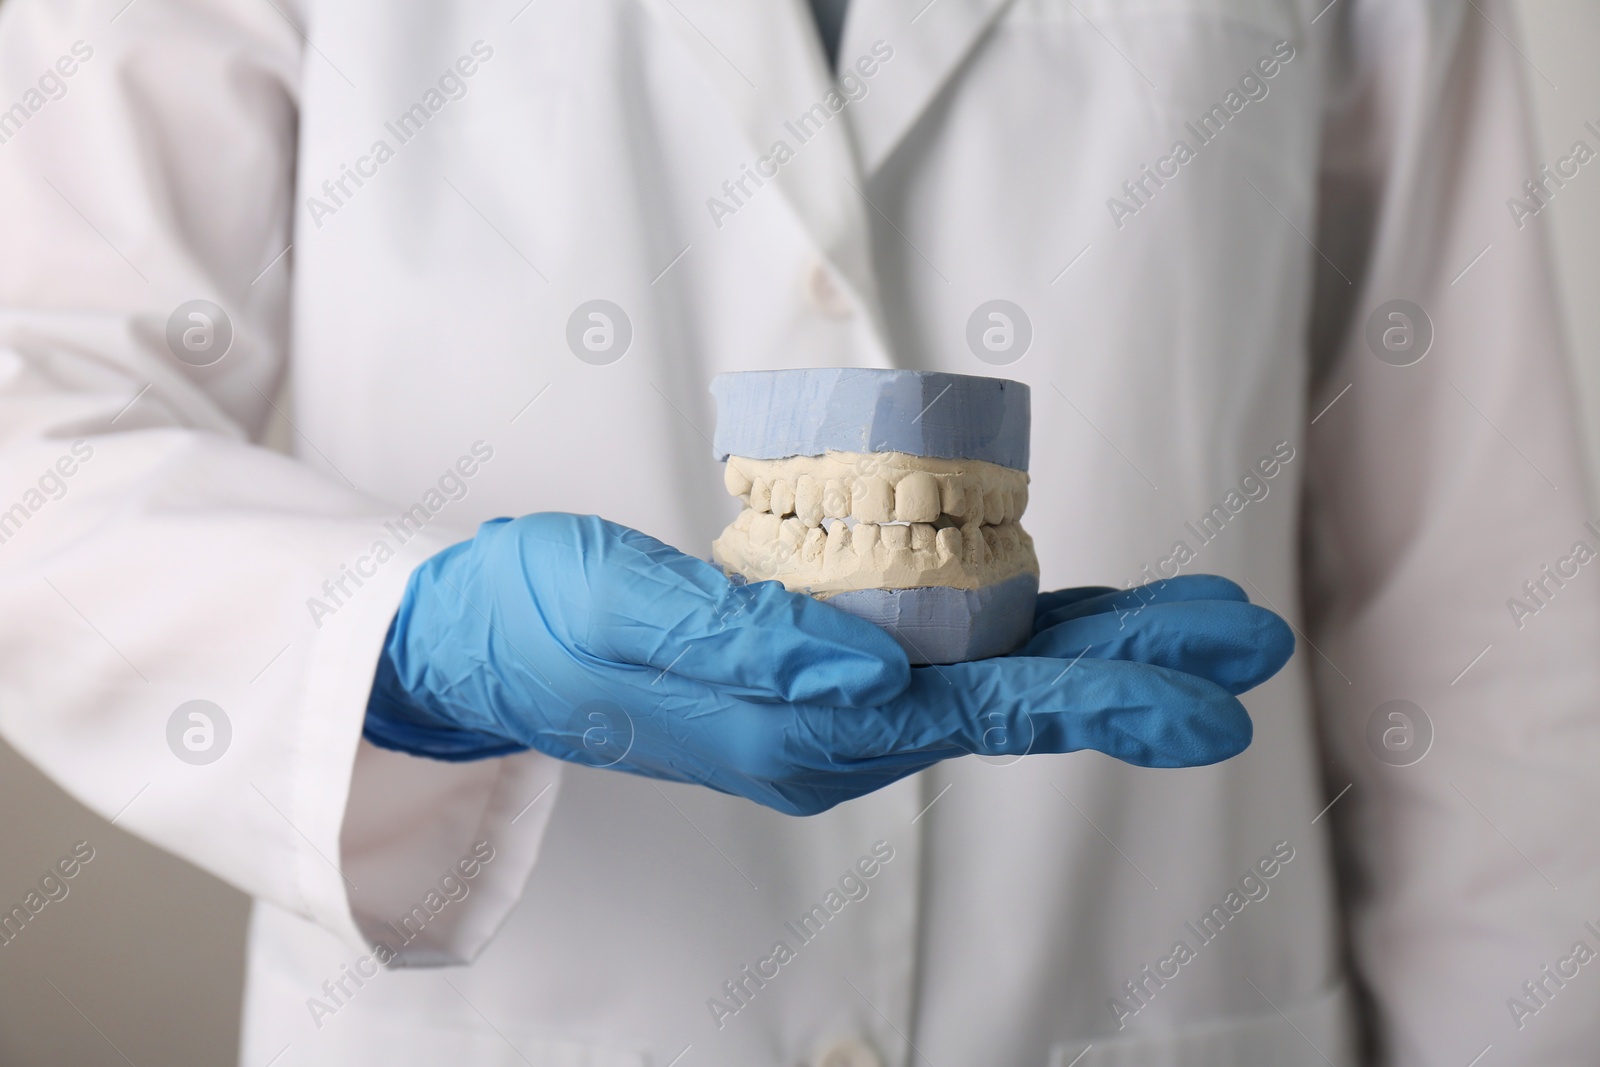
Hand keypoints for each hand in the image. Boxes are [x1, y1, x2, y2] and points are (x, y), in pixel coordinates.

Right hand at [364, 514, 1292, 814]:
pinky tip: (1077, 615)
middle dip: (1136, 673)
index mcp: (801, 733)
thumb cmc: (541, 617)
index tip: (1212, 697)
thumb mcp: (623, 611)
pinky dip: (1024, 634)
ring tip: (1199, 622)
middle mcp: (835, 734)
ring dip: (1099, 651)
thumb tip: (875, 681)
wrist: (481, 642)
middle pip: (1015, 700)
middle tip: (1249, 646)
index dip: (1102, 698)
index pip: (981, 711)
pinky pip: (948, 653)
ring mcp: (832, 707)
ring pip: (995, 678)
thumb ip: (747, 648)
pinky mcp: (819, 670)